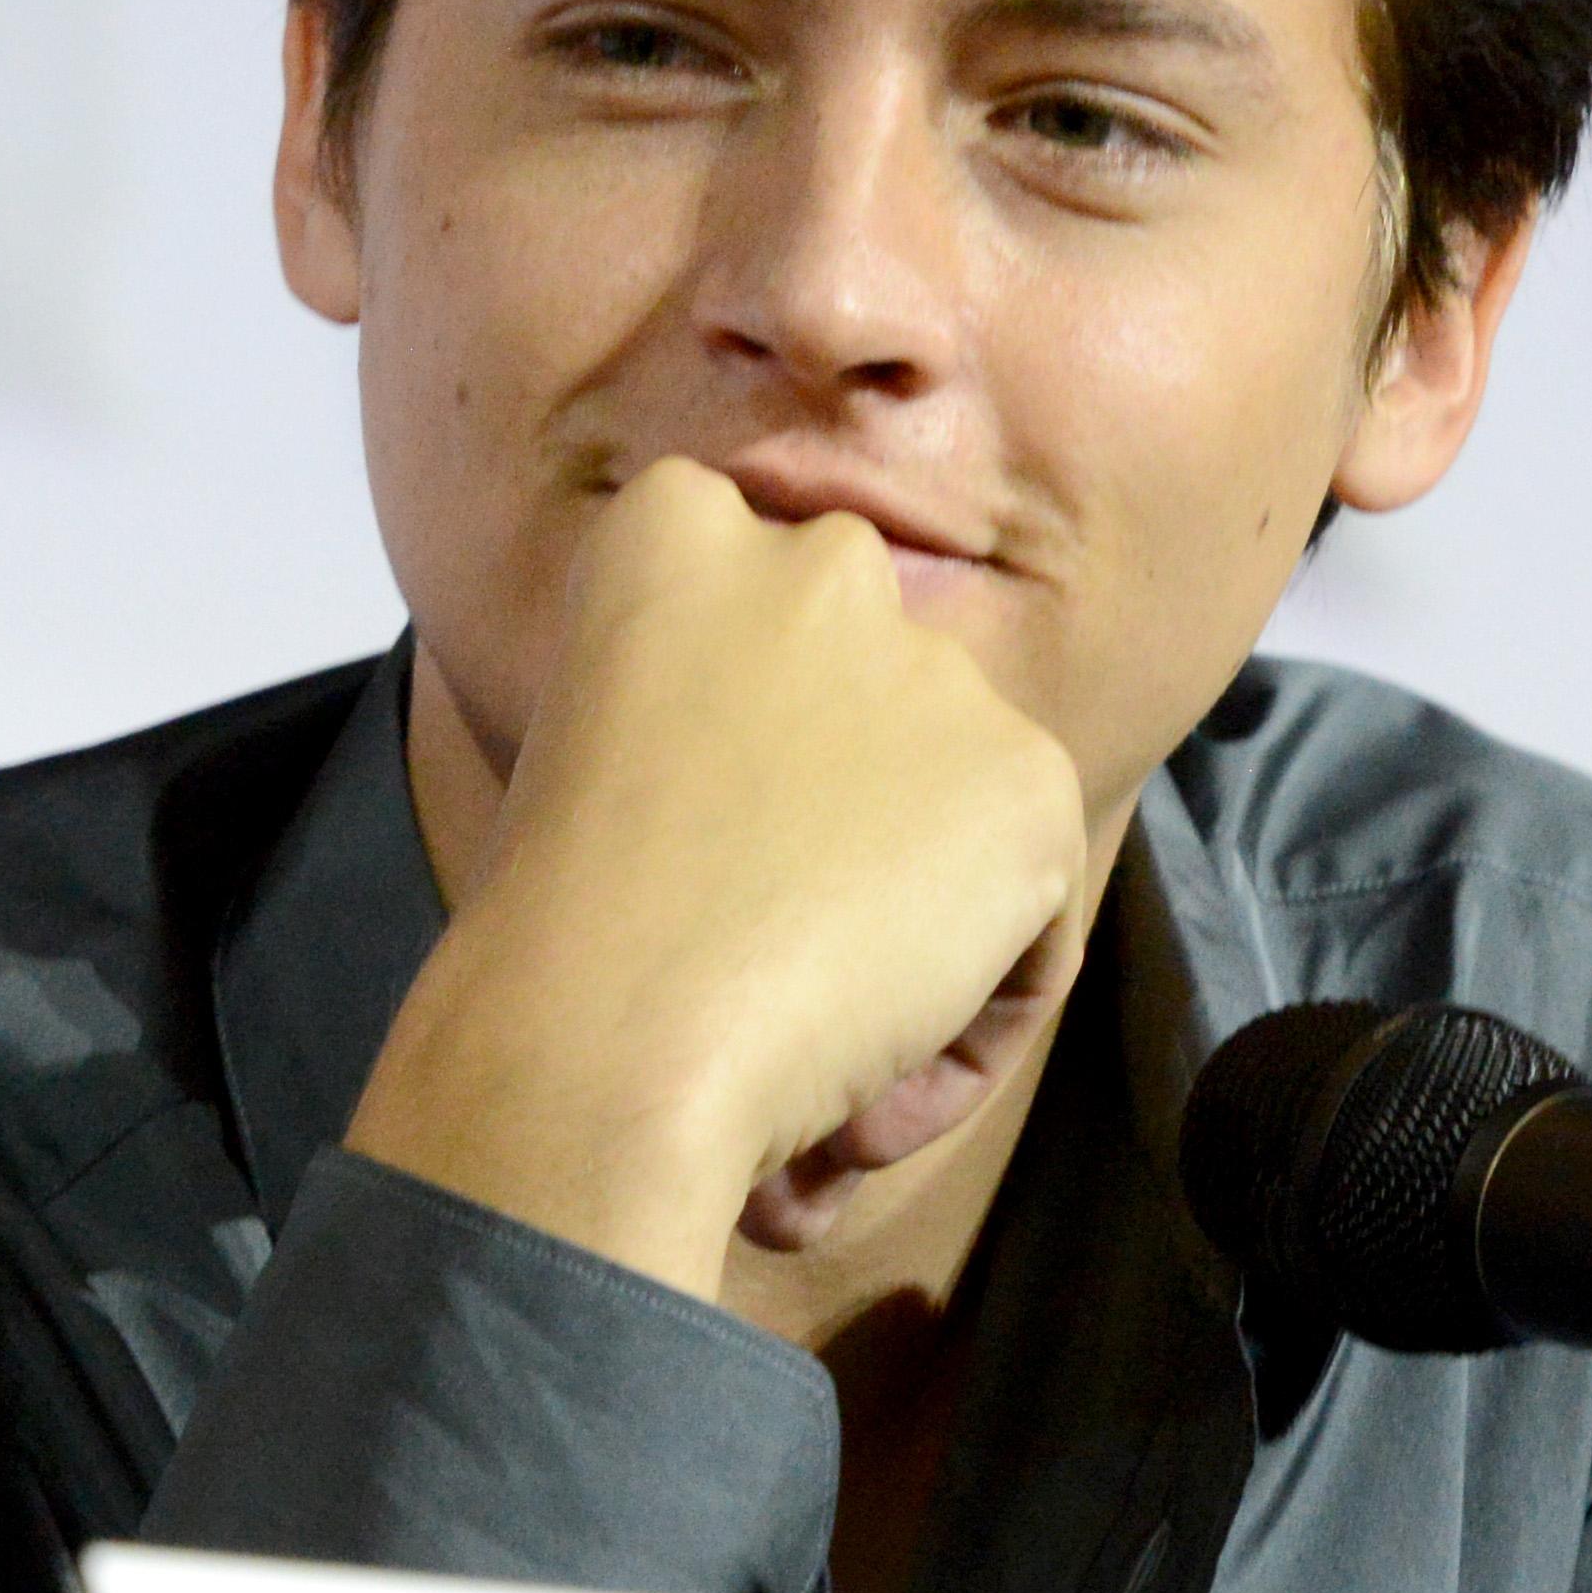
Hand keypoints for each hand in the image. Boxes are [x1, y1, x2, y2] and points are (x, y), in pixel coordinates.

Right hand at [342, 460, 1089, 1303]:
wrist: (608, 1033)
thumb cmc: (559, 922)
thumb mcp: (593, 743)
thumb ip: (702, 702)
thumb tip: (803, 779)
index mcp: (677, 526)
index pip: (759, 602)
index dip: (743, 732)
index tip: (695, 821)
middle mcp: (822, 558)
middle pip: (874, 691)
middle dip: (848, 795)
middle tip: (766, 913)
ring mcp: (938, 666)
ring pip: (954, 807)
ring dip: (907, 903)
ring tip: (818, 1018)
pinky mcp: (1028, 776)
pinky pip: (1032, 909)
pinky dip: (972, 1004)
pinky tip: (874, 1066)